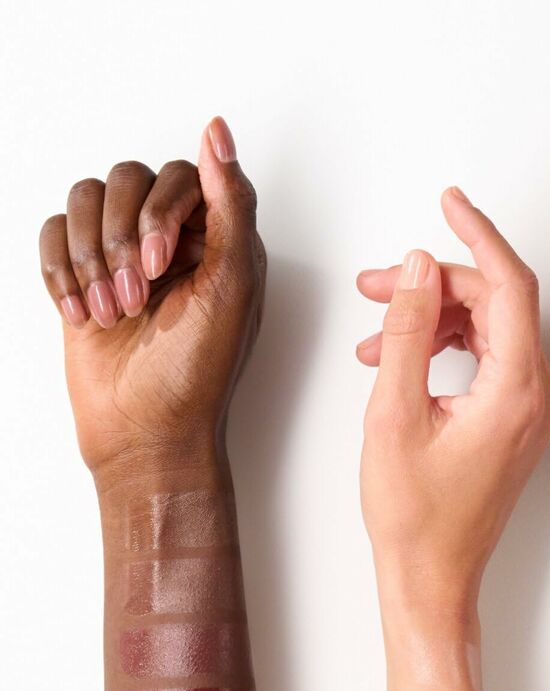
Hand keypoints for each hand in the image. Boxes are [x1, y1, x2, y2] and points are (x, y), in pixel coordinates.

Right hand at [39, 117, 265, 476]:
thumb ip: (230, 205)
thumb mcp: (229, 288)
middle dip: (121, 240)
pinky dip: (59, 271)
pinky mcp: (82, 275)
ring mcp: (124, 255)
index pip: (182, 175)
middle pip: (127, 179)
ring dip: (89, 258)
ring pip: (84, 199)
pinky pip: (51, 233)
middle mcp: (174, 240)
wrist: (146, 433)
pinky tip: (80, 315)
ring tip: (110, 313)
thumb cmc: (196, 372)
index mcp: (220, 240)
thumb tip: (217, 130)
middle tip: (136, 300)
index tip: (162, 267)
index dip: (163, 212)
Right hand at [356, 189, 549, 605]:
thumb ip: (406, 331)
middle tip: (373, 286)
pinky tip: (395, 359)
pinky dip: (444, 348)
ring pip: (489, 328)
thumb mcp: (394, 413)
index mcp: (518, 392)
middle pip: (497, 303)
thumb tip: (414, 267)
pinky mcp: (518, 420)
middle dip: (433, 285)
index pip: (511, 286)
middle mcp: (538, 396)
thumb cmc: (415, 516)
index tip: (449, 201)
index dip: (478, 235)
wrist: (433, 576)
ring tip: (373, 333)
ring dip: (432, 318)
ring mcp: (532, 409)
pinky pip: (488, 358)